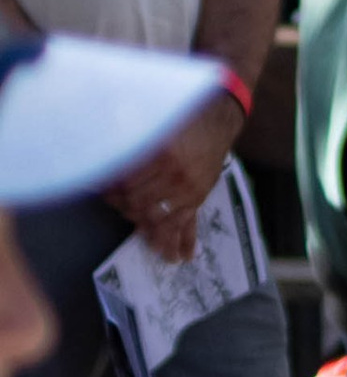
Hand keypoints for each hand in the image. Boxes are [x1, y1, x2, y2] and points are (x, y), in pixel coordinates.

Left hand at [102, 95, 237, 264]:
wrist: (216, 121)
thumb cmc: (180, 120)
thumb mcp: (153, 127)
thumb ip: (131, 146)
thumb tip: (103, 165)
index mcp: (161, 156)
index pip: (127, 185)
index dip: (111, 191)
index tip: (101, 191)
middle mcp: (175, 177)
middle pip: (141, 205)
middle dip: (124, 210)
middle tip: (115, 207)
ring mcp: (188, 190)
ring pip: (161, 219)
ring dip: (148, 231)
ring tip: (142, 240)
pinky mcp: (198, 197)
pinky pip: (188, 223)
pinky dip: (182, 240)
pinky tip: (179, 256)